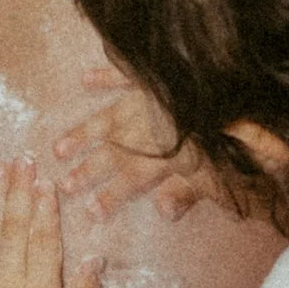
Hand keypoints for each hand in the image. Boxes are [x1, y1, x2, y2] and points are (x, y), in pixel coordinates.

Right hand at [51, 74, 224, 227]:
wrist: (227, 83)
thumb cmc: (228, 133)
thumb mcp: (217, 172)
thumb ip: (187, 193)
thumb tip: (163, 213)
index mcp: (161, 155)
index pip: (129, 181)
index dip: (110, 197)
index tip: (91, 213)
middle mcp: (144, 129)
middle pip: (111, 153)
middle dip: (87, 171)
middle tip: (64, 184)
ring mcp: (144, 100)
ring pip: (105, 119)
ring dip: (81, 134)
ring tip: (59, 148)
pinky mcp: (150, 76)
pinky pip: (122, 75)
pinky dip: (103, 76)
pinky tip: (85, 78)